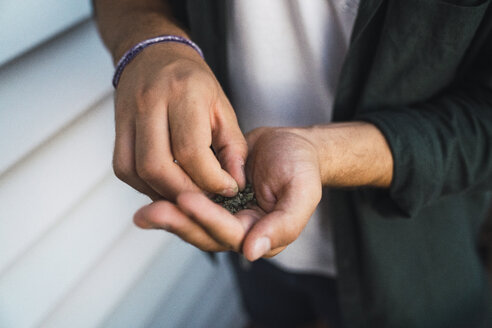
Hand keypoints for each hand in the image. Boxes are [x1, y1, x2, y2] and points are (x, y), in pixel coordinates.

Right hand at [112, 42, 246, 200]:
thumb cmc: (194, 82)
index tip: (227, 189)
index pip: (191, 151)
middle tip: (205, 198)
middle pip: (158, 166)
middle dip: (184, 192)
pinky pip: (123, 168)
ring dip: (162, 192)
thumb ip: (233, 148)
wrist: (154, 55)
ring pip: (135, 170)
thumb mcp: (223, 108)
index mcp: (184, 93)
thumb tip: (235, 185)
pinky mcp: (116, 127)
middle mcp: (151, 102)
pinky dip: (144, 185)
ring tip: (186, 194)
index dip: (211, 180)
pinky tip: (164, 186)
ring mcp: (128, 114)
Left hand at [133, 127, 322, 260]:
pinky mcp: (213, 198)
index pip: (229, 233)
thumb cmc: (301, 166)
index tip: (187, 200)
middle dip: (178, 223)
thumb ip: (284, 225)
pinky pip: (190, 204)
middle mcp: (239, 230)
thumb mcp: (303, 192)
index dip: (208, 218)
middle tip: (151, 212)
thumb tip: (252, 252)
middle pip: (204, 234)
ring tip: (143, 212)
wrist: (291, 144)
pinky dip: (171, 201)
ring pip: (192, 223)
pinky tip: (151, 195)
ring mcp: (224, 214)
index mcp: (261, 234)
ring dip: (169, 217)